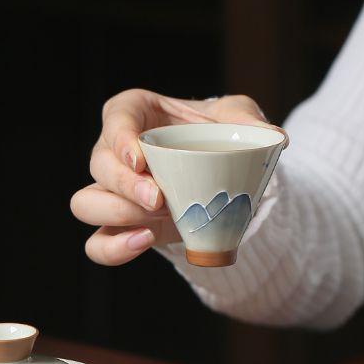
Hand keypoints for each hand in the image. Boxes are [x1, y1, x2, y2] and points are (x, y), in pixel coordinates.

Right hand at [70, 89, 272, 265]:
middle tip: (158, 198)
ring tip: (153, 221)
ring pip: (86, 203)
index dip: (120, 137)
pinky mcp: (120, 227)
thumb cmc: (216, 138)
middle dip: (123, 184)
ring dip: (116, 214)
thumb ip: (248, 122)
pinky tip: (142, 243)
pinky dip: (112, 248)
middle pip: (98, 164)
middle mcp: (115, 153)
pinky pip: (97, 243)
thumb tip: (276, 138)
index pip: (115, 117)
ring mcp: (113, 193)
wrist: (218, 179)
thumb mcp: (236, 121)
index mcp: (136, 114)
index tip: (140, 157)